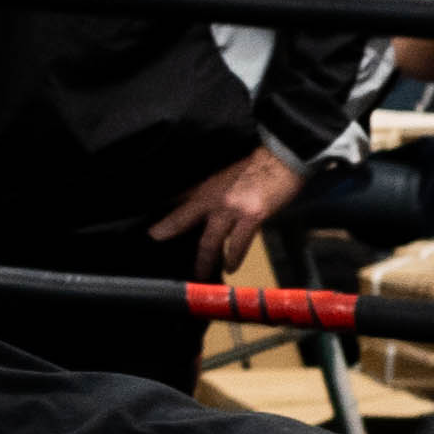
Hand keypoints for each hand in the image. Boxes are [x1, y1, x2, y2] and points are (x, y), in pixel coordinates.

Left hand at [151, 144, 309, 280]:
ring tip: (200, 273)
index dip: (164, 218)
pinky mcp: (252, 216)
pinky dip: (233, 258)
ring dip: (205, 260)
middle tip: (159, 246)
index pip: (178, 202)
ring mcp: (232, 208)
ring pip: (210, 240)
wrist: (281, 159)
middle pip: (183, 220)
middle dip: (169, 234)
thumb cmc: (254, 167)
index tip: (151, 232)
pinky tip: (231, 267)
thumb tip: (186, 202)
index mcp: (206, 187)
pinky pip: (238, 244)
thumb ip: (205, 190)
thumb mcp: (223, 175)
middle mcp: (214, 198)